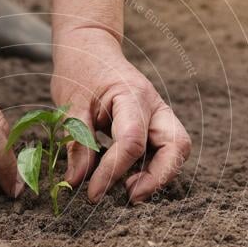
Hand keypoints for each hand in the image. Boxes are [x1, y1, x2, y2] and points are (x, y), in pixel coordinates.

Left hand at [51, 28, 191, 203]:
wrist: (90, 48)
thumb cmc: (80, 71)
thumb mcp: (70, 104)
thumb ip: (76, 142)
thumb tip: (76, 181)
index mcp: (132, 95)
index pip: (131, 141)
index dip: (113, 172)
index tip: (92, 193)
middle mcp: (154, 106)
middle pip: (176, 146)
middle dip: (158, 177)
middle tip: (130, 198)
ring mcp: (158, 115)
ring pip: (177, 150)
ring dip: (159, 176)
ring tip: (128, 192)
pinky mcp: (154, 125)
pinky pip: (164, 151)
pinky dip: (151, 170)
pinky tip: (128, 180)